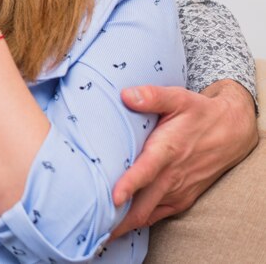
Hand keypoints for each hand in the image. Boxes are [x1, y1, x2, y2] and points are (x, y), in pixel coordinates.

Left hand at [111, 80, 257, 236]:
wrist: (231, 132)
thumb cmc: (199, 112)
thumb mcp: (178, 97)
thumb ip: (152, 96)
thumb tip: (126, 95)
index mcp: (167, 150)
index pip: (146, 172)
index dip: (130, 185)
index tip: (113, 198)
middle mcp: (172, 176)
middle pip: (142, 205)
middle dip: (118, 218)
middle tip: (91, 225)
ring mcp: (177, 190)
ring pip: (147, 214)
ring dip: (125, 223)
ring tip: (98, 228)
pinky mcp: (181, 198)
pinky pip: (156, 215)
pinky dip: (138, 221)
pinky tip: (119, 222)